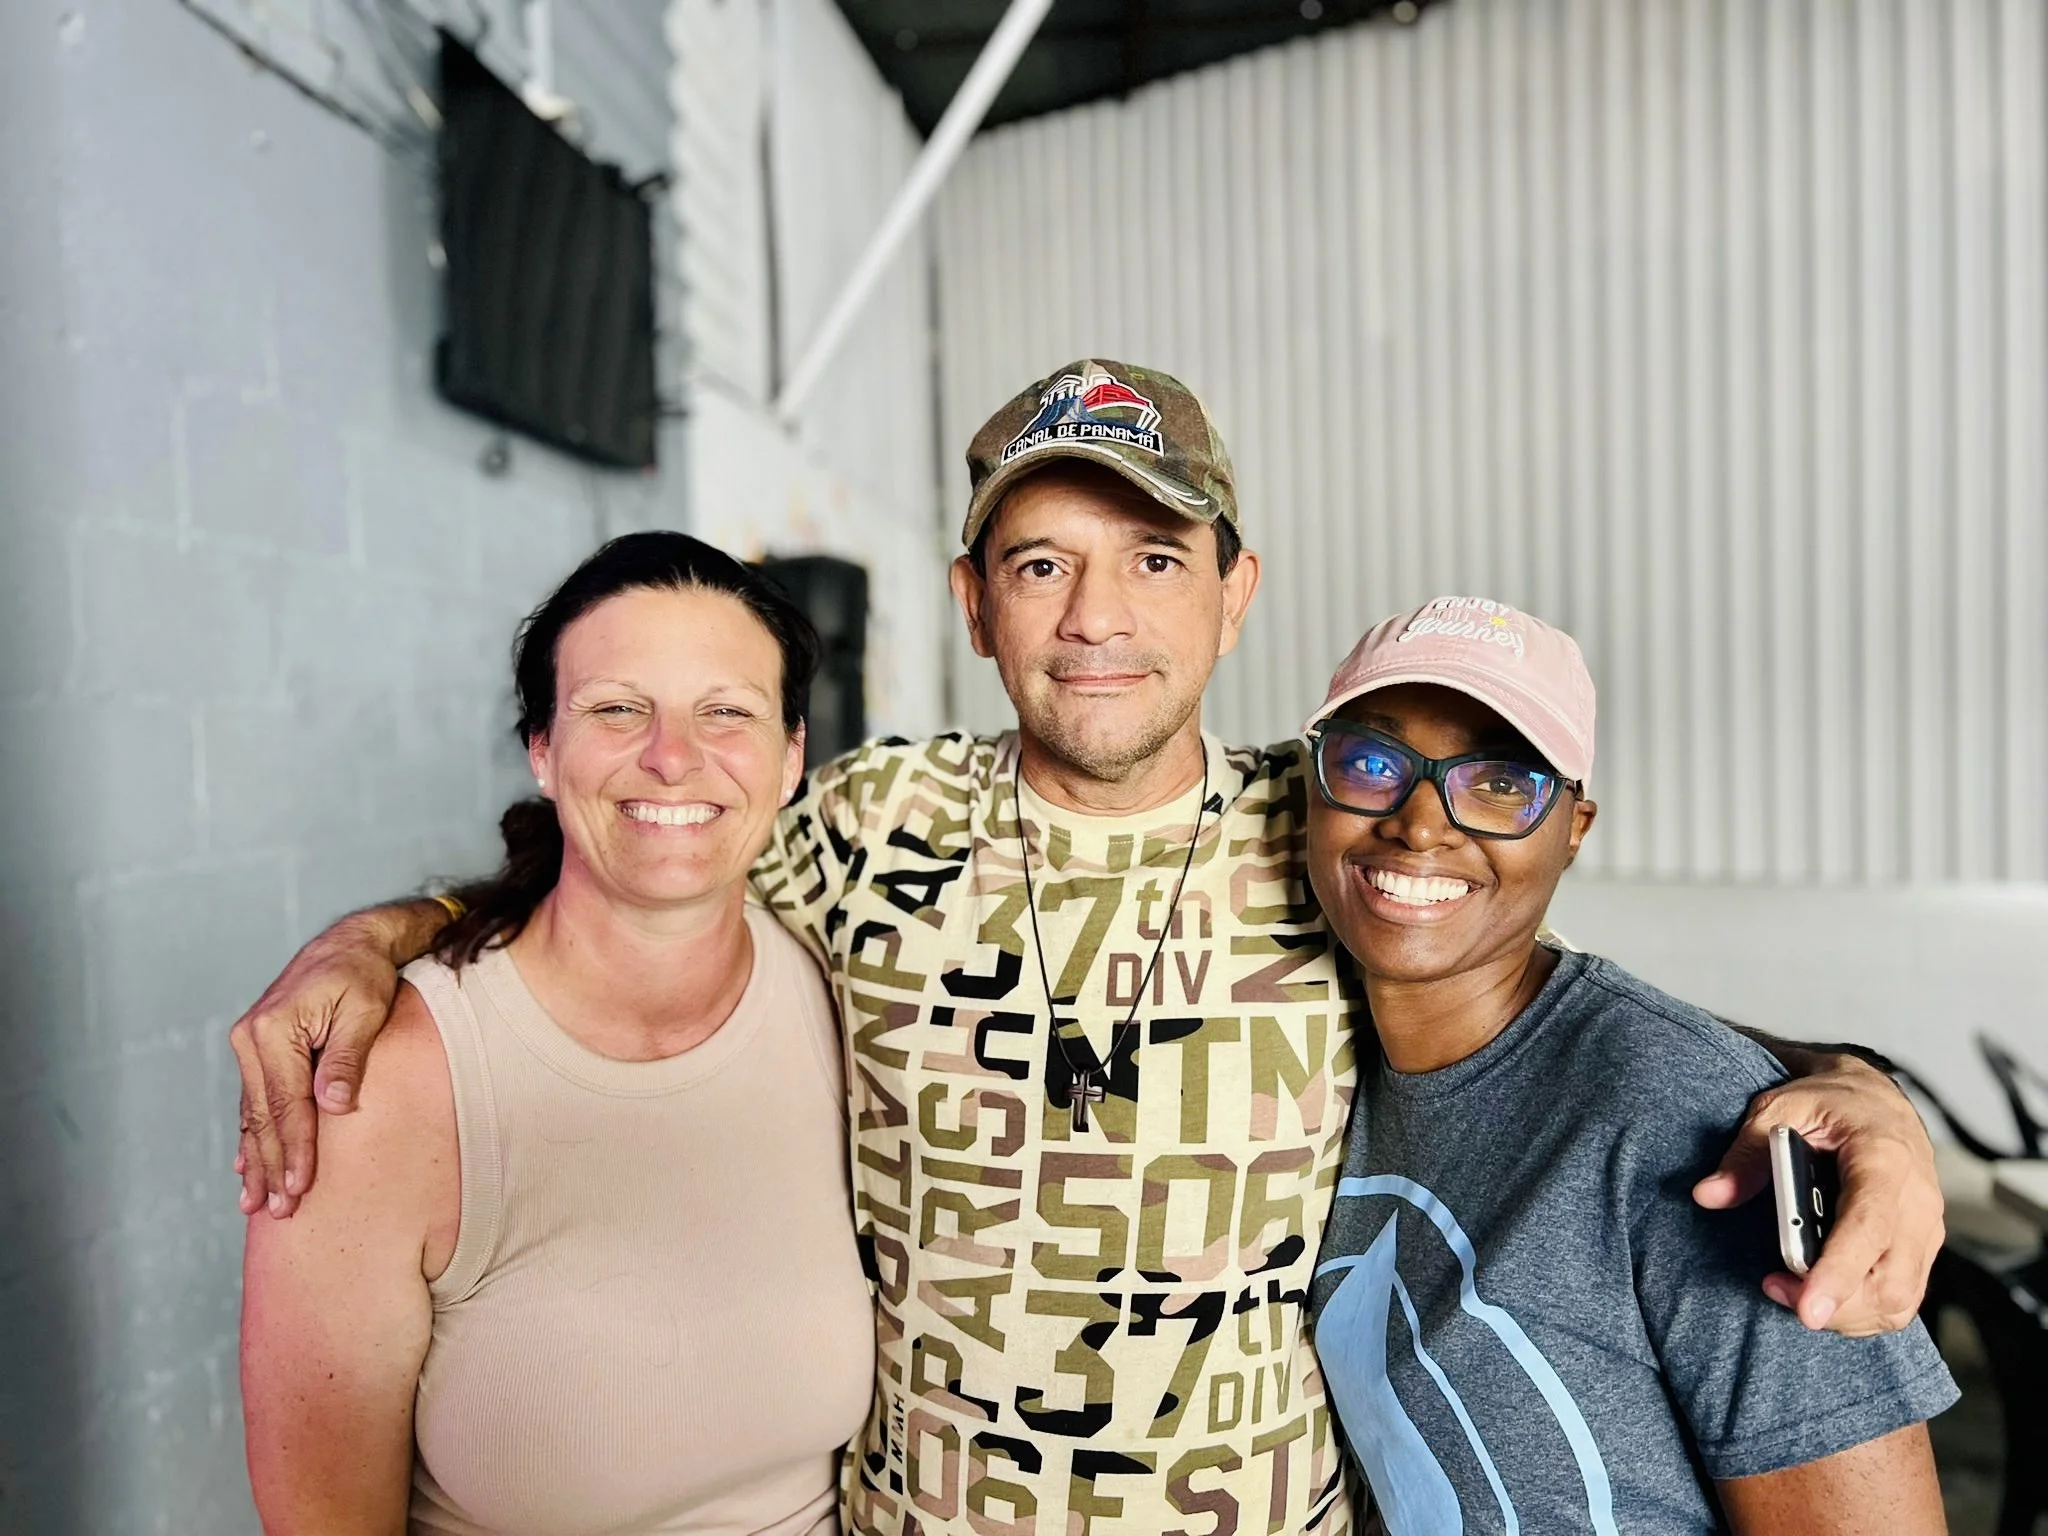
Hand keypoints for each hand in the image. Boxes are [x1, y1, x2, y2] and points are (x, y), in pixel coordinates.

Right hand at [230, 912, 410, 1218]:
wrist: (351, 942)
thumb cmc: (364, 974)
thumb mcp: (364, 1011)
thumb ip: (347, 1058)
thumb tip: (333, 1106)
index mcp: (275, 1029)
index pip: (287, 1104)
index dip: (294, 1149)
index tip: (300, 1187)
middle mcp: (251, 1038)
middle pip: (262, 1116)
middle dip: (270, 1166)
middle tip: (278, 1211)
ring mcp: (250, 1044)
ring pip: (253, 1113)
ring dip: (256, 1159)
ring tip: (256, 1203)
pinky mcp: (258, 1049)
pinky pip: (254, 1100)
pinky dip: (252, 1135)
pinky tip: (247, 1165)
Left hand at [1694, 1055, 1942, 1336]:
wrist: (1877, 1099)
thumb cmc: (1833, 1101)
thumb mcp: (1780, 1108)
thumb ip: (1746, 1153)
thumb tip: (1710, 1194)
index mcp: (1884, 1161)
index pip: (1868, 1229)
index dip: (1838, 1274)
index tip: (1807, 1309)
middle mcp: (1917, 1201)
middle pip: (1887, 1282)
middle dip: (1832, 1304)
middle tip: (1775, 1285)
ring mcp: (1926, 1228)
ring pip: (1896, 1300)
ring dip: (1842, 1313)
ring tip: (1789, 1286)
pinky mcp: (1922, 1248)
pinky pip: (1901, 1299)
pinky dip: (1859, 1310)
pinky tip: (1820, 1291)